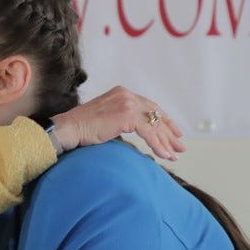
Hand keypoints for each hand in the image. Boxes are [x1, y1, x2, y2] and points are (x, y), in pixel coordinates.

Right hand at [50, 86, 185, 160]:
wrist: (68, 128)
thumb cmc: (81, 129)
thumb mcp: (105, 119)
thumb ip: (120, 120)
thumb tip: (134, 131)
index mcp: (122, 93)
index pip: (149, 106)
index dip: (164, 120)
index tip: (174, 132)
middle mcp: (126, 94)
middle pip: (155, 114)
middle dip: (169, 132)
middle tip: (180, 146)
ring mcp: (127, 103)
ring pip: (154, 124)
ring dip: (166, 142)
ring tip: (174, 155)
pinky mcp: (126, 115)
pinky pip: (149, 132)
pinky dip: (158, 145)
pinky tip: (163, 155)